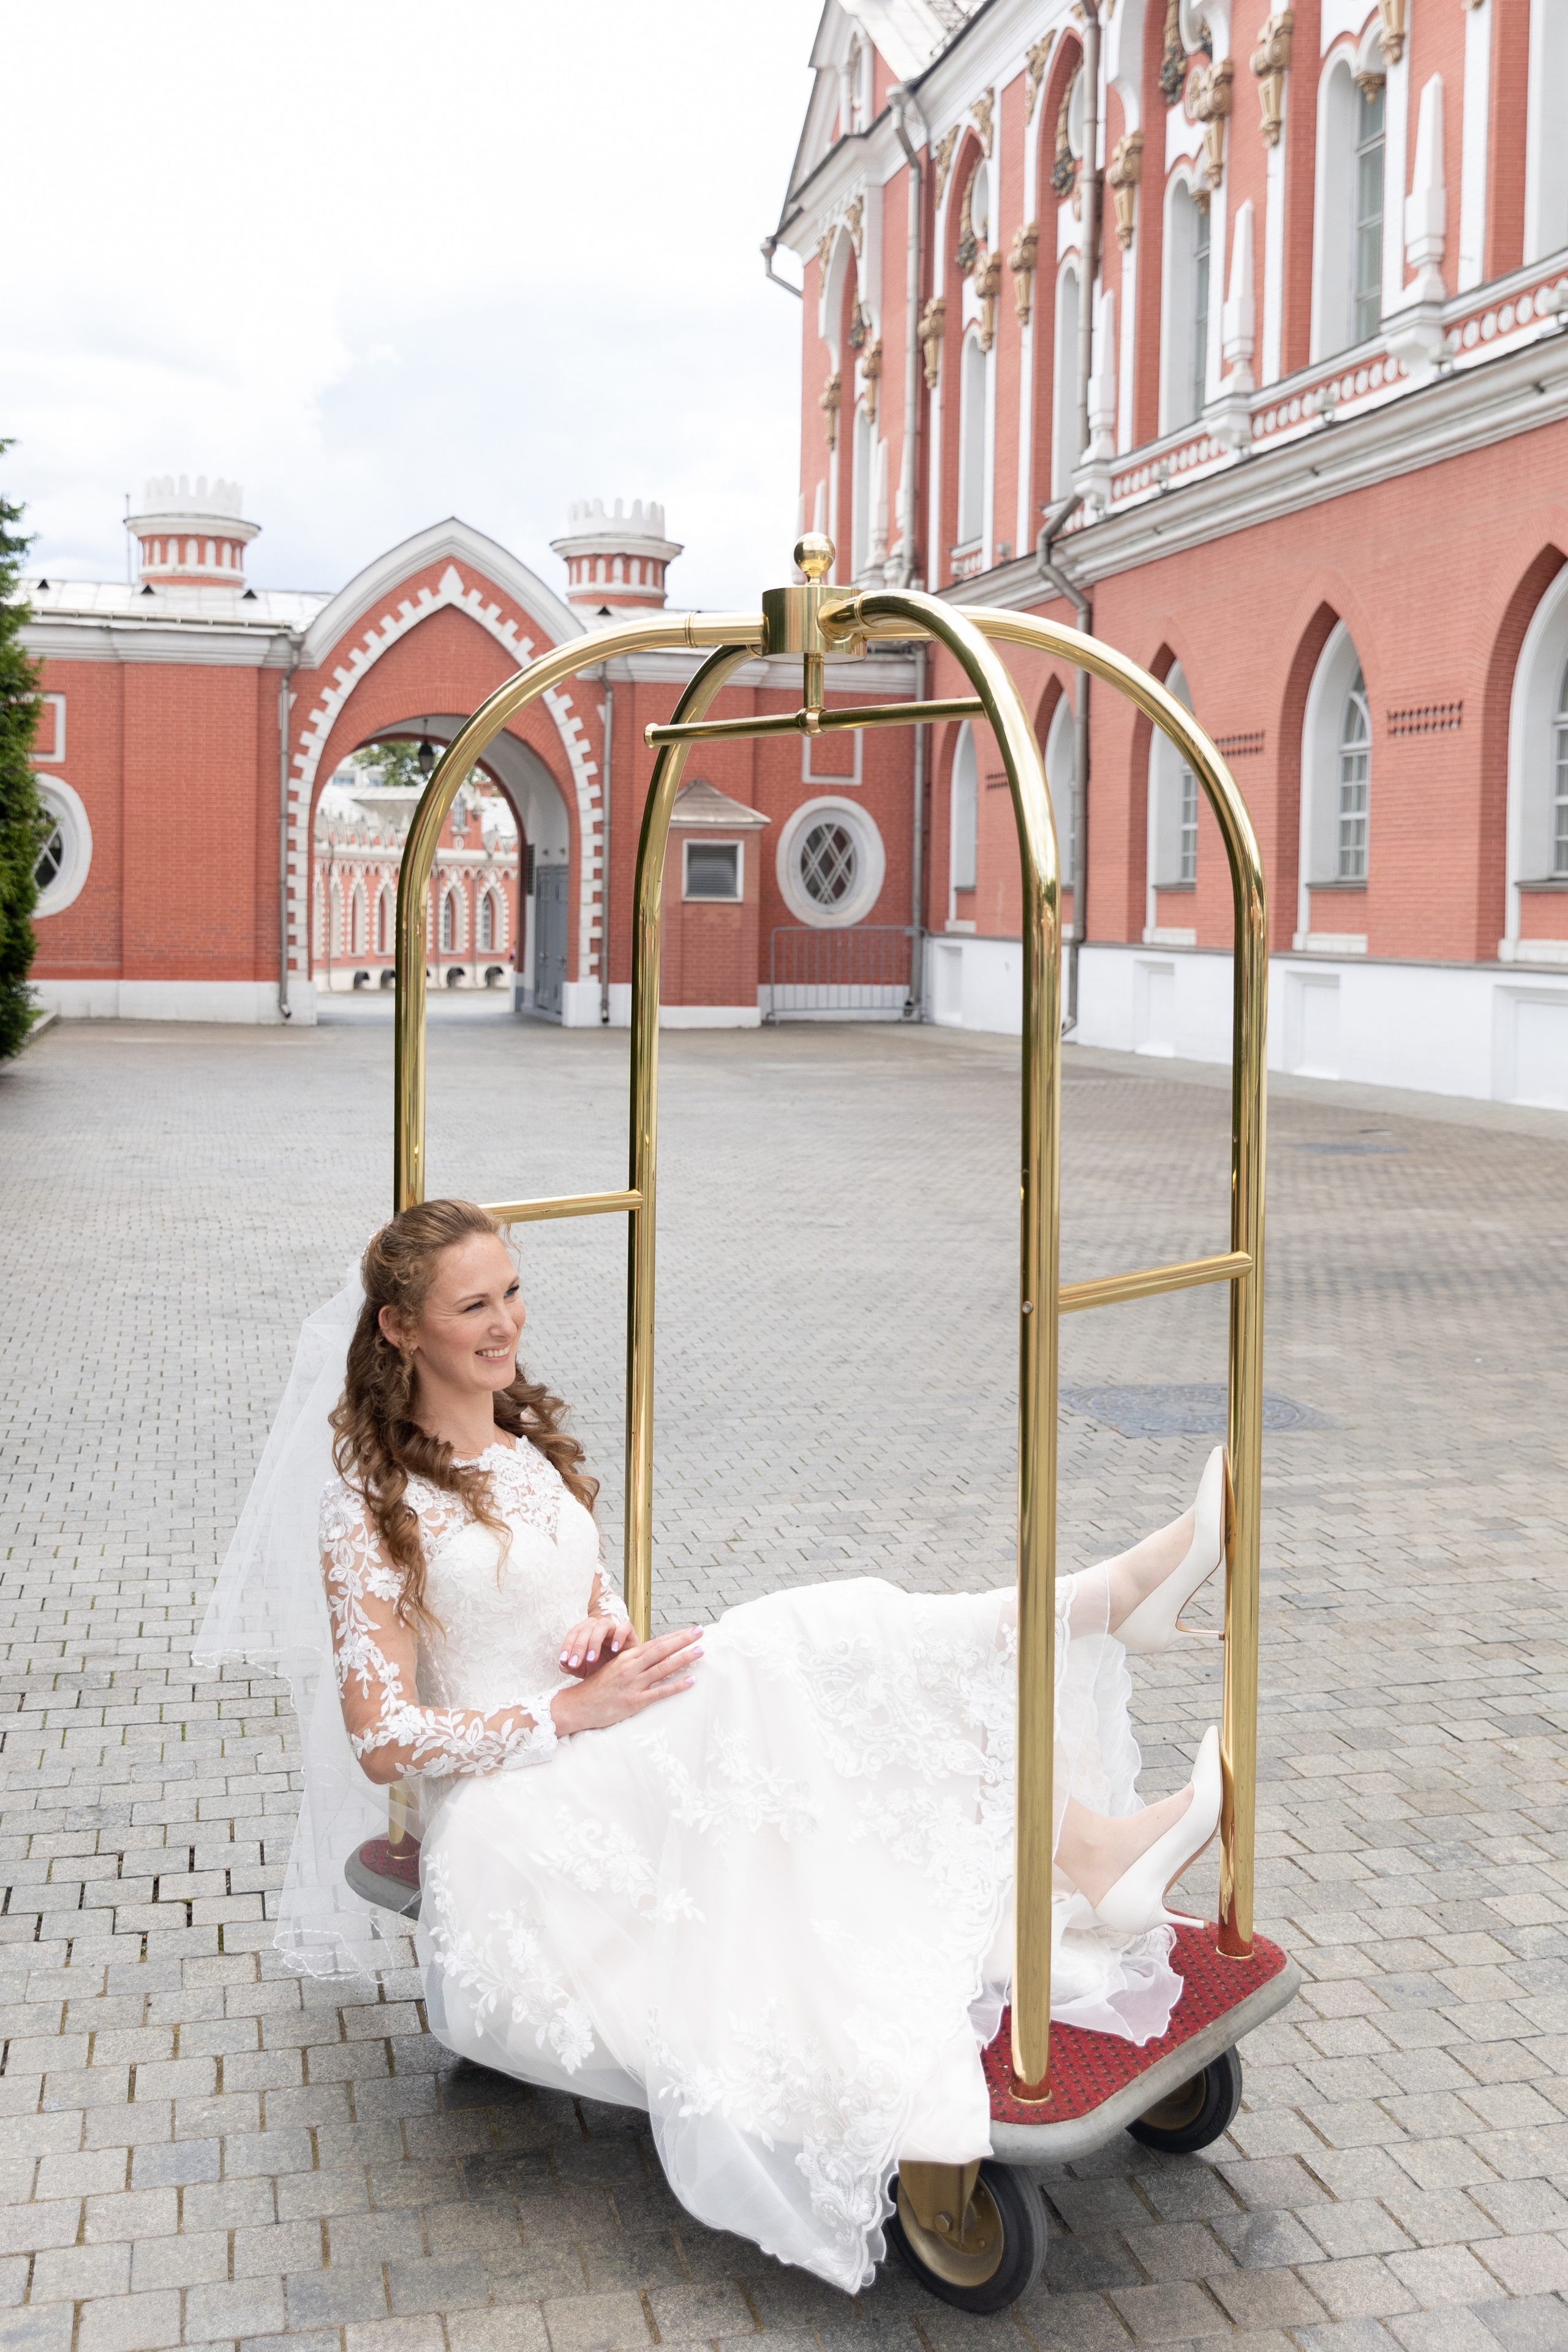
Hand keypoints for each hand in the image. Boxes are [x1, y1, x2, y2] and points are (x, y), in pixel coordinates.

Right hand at [550, 1628, 702, 1734]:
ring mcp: (633, 1684)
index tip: (690, 1630)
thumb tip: (655, 1656)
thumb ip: (633, 1661)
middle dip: (683, 1640)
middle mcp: (631, 1667)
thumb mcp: (614, 1668)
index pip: (655, 1643)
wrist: (578, 1705)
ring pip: (663, 1668)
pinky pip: (659, 1692)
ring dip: (683, 1659)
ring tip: (700, 1652)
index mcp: (627, 1657)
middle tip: (700, 1632)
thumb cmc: (597, 1687)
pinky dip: (676, 1686)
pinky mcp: (634, 1701)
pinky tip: (691, 1681)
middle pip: (661, 1650)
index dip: (674, 1636)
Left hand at [557, 1614, 631, 1677]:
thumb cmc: (602, 1666)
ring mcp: (614, 1627)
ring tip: (592, 1658)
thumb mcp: (584, 1669)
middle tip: (576, 1663)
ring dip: (595, 1641)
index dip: (568, 1645)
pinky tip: (614, 1649)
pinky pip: (625, 1626)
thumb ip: (571, 1667)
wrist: (622, 1669)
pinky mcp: (629, 1631)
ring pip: (603, 1625)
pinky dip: (619, 1636)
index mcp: (586, 1631)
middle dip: (579, 1647)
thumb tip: (562, 1664)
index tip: (564, 1660)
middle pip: (586, 1629)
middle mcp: (598, 1626)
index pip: (574, 1632)